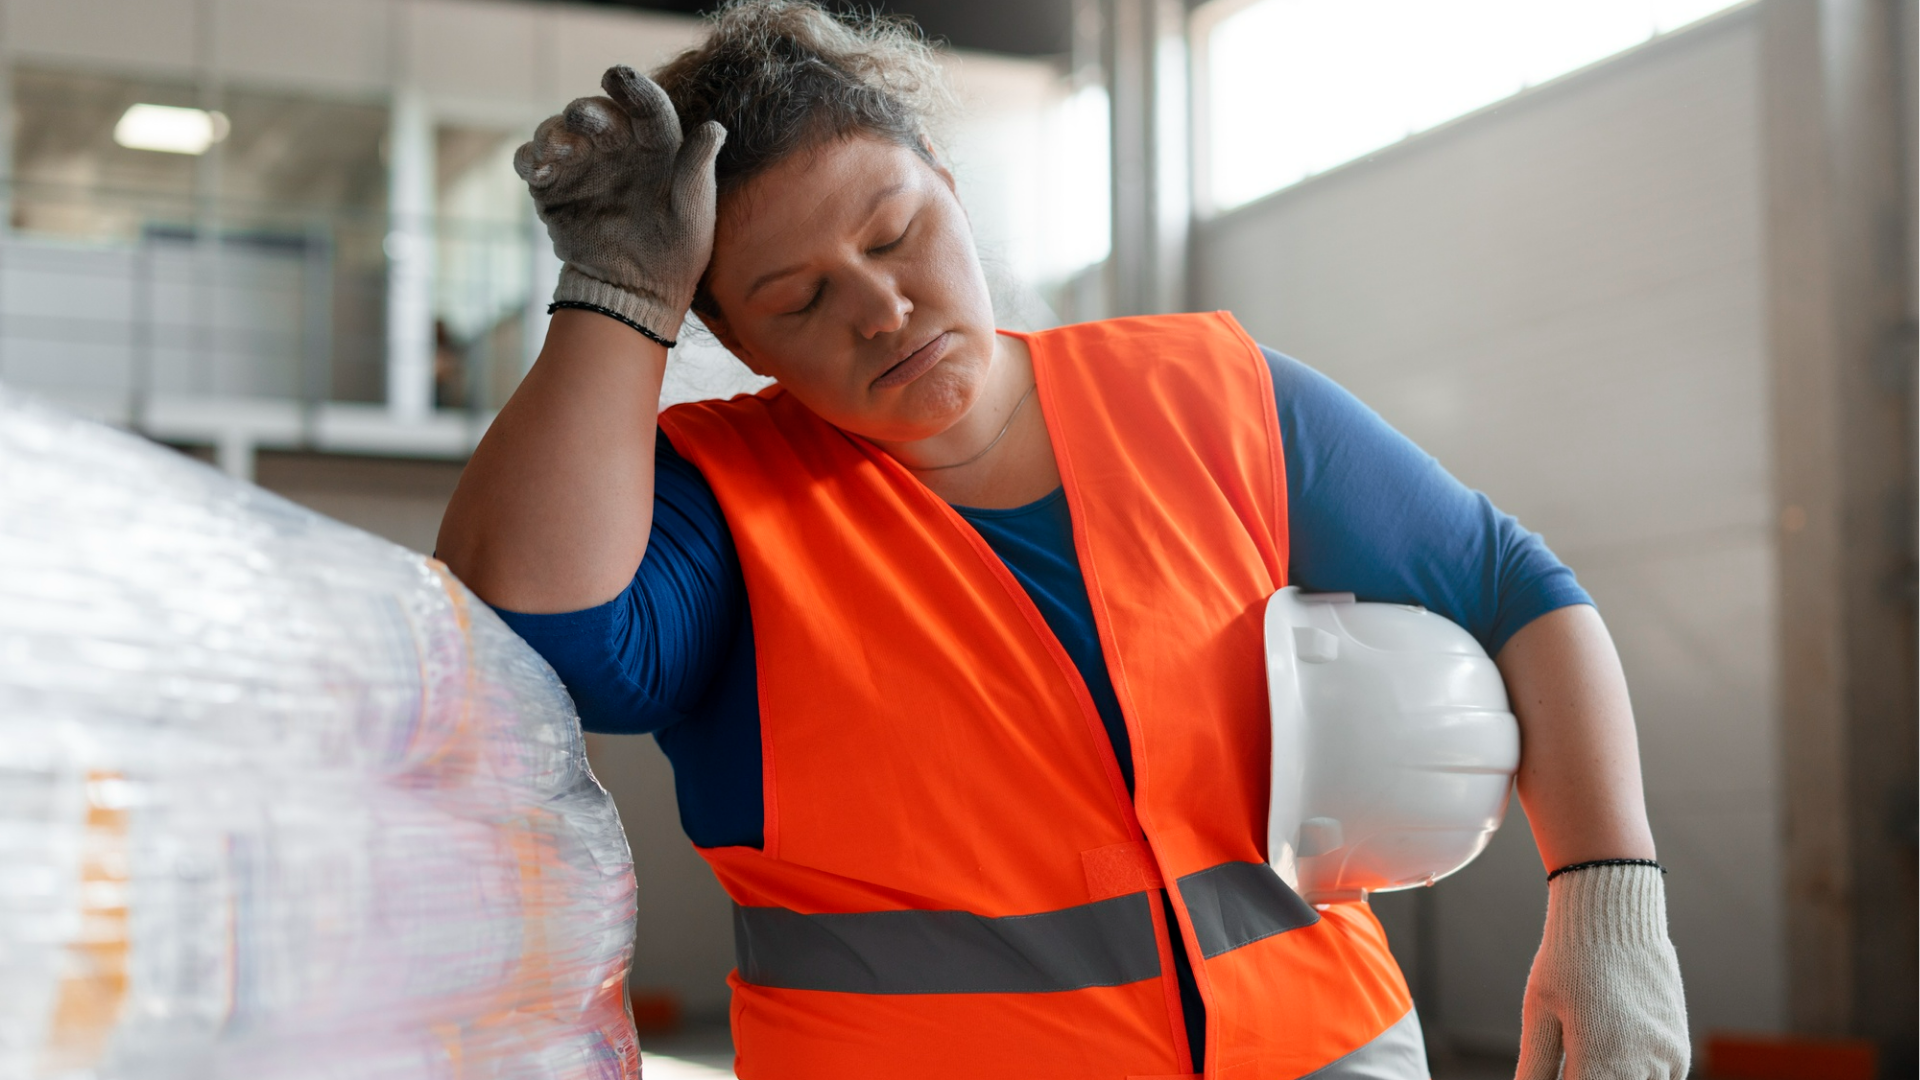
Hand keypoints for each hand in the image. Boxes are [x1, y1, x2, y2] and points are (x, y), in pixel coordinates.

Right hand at [515, 66, 724, 342]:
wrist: (635, 293)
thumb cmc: (675, 254)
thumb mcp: (693, 216)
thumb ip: (696, 171)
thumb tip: (715, 128)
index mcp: (656, 148)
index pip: (646, 108)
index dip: (633, 89)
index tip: (617, 76)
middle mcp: (617, 149)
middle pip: (596, 115)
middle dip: (587, 111)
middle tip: (581, 118)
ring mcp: (582, 165)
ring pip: (559, 132)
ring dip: (553, 133)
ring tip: (556, 149)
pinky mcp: (553, 187)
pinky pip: (533, 162)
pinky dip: (529, 159)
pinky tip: (535, 168)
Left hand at [1516, 863, 1688, 1079]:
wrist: (1614, 916)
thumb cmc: (1567, 962)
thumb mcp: (1540, 1014)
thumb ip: (1536, 1067)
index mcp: (1599, 1065)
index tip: (1558, 1070)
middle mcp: (1640, 1068)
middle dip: (1591, 1077)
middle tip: (1571, 1060)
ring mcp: (1666, 1059)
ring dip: (1616, 1077)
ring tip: (1592, 1050)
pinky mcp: (1679, 1048)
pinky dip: (1640, 1076)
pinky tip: (1615, 1055)